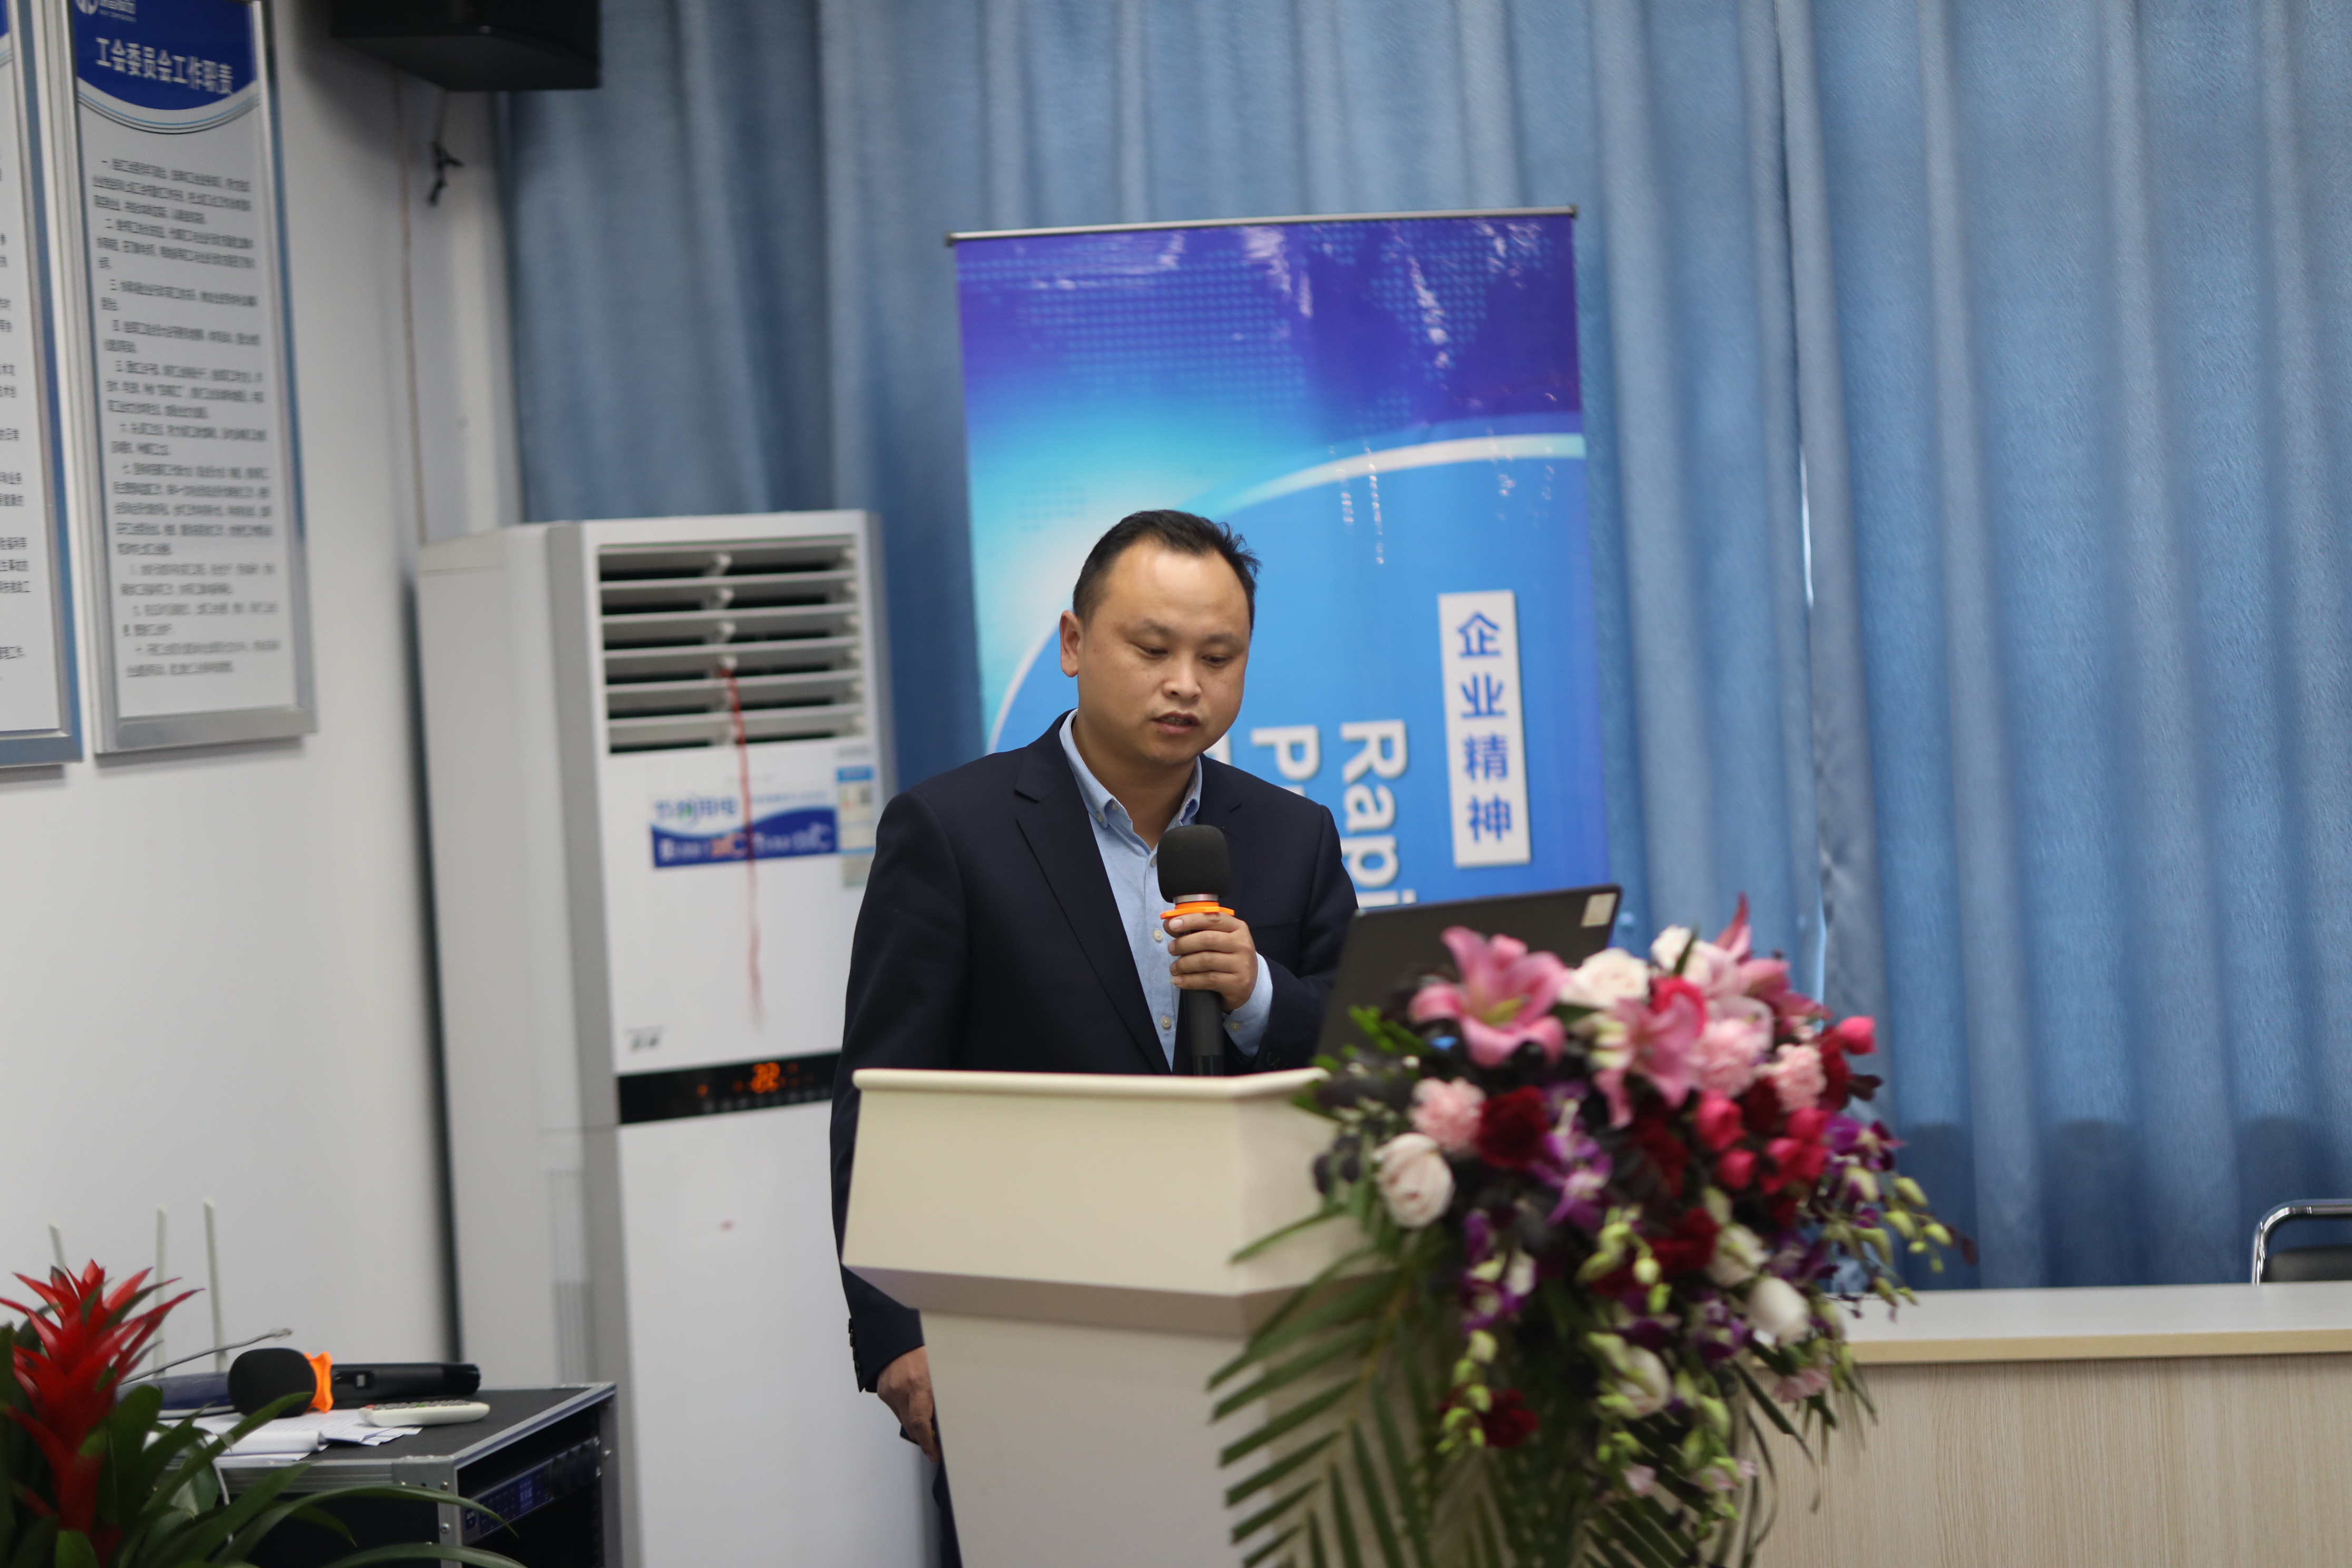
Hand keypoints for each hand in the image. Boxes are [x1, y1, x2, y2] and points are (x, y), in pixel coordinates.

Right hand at [876, 1346, 937, 1461]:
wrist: (899, 1339)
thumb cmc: (922, 1352)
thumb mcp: (938, 1372)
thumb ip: (939, 1397)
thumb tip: (943, 1421)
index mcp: (918, 1383)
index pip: (921, 1422)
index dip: (927, 1442)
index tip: (934, 1453)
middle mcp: (901, 1389)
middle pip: (911, 1426)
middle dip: (922, 1436)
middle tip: (934, 1441)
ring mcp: (889, 1391)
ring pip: (902, 1419)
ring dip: (913, 1422)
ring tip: (924, 1412)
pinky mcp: (882, 1392)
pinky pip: (895, 1409)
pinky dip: (904, 1410)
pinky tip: (911, 1398)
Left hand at [1166, 908, 1257, 1011]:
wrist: (1249, 984)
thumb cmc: (1228, 957)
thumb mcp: (1219, 939)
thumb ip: (1198, 930)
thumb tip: (1170, 924)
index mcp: (1237, 927)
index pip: (1213, 918)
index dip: (1191, 920)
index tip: (1172, 924)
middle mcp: (1242, 944)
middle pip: (1207, 939)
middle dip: (1184, 944)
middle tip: (1172, 949)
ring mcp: (1242, 964)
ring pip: (1206, 960)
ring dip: (1184, 964)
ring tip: (1174, 968)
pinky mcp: (1238, 983)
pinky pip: (1208, 980)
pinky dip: (1189, 980)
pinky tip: (1179, 981)